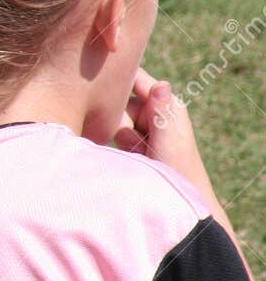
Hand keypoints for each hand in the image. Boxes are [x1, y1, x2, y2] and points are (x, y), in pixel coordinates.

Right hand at [118, 69, 211, 197]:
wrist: (177, 203)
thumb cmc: (179, 173)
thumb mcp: (170, 140)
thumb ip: (162, 112)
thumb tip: (162, 84)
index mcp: (166, 103)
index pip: (135, 77)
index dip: (118, 78)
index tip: (102, 87)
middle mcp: (153, 110)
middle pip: (118, 100)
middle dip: (120, 121)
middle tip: (139, 143)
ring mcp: (141, 125)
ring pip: (112, 119)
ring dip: (120, 137)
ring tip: (139, 154)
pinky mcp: (132, 140)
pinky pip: (112, 133)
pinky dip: (117, 145)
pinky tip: (132, 156)